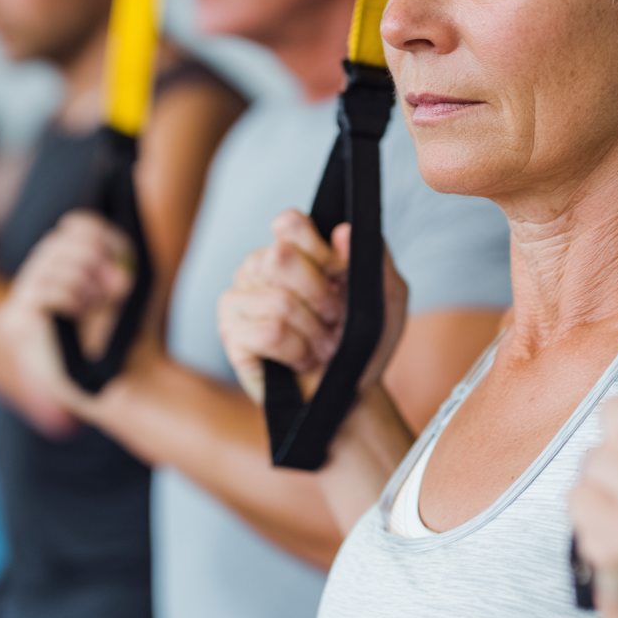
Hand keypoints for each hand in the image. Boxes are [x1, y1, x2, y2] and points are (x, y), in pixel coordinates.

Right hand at [1, 211, 133, 405]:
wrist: (128, 376)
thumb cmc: (129, 331)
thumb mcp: (123, 279)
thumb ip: (106, 246)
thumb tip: (74, 222)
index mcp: (63, 267)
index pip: (71, 228)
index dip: (100, 234)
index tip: (124, 256)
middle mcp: (36, 281)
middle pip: (58, 242)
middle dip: (94, 258)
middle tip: (119, 286)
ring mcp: (21, 303)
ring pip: (49, 265)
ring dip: (84, 281)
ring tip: (99, 304)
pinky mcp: (17, 325)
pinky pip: (42, 292)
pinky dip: (70, 297)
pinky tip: (81, 313)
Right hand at [217, 208, 407, 404]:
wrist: (348, 395)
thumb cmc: (362, 342)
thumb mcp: (386, 298)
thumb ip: (374, 258)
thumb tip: (343, 232)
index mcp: (293, 248)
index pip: (288, 223)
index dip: (317, 248)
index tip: (339, 275)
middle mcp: (259, 266)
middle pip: (280, 257)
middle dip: (320, 296)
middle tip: (334, 320)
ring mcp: (239, 298)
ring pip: (279, 300)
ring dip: (313, 331)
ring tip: (322, 346)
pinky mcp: (231, 333)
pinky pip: (269, 332)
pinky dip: (296, 350)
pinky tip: (300, 359)